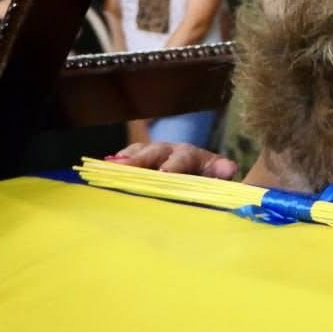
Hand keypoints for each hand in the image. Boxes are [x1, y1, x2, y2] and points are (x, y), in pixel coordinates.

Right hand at [108, 142, 237, 178]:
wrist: (206, 174)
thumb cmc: (212, 180)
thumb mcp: (221, 177)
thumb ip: (223, 173)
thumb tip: (229, 169)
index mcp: (193, 155)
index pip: (183, 158)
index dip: (173, 165)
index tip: (164, 174)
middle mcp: (171, 150)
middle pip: (153, 152)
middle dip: (139, 160)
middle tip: (126, 168)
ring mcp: (153, 154)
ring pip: (137, 153)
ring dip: (124, 161)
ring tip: (109, 168)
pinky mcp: (140, 162)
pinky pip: (125, 161)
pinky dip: (115, 166)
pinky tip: (102, 173)